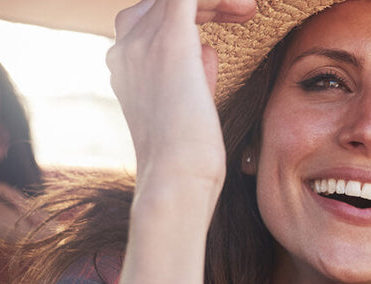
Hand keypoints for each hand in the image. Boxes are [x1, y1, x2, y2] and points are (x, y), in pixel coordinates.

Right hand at [106, 0, 251, 184]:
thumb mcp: (187, 106)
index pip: (153, 17)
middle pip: (162, 1)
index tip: (229, 21)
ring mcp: (141, 43)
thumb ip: (192, 73)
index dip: (195, 12)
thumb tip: (207, 49)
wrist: (177, 178)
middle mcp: (124, 49)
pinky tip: (243, 10)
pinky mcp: (169, 42)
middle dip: (207, 2)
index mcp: (124, 65)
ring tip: (246, 11)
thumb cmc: (188, 156)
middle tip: (243, 13)